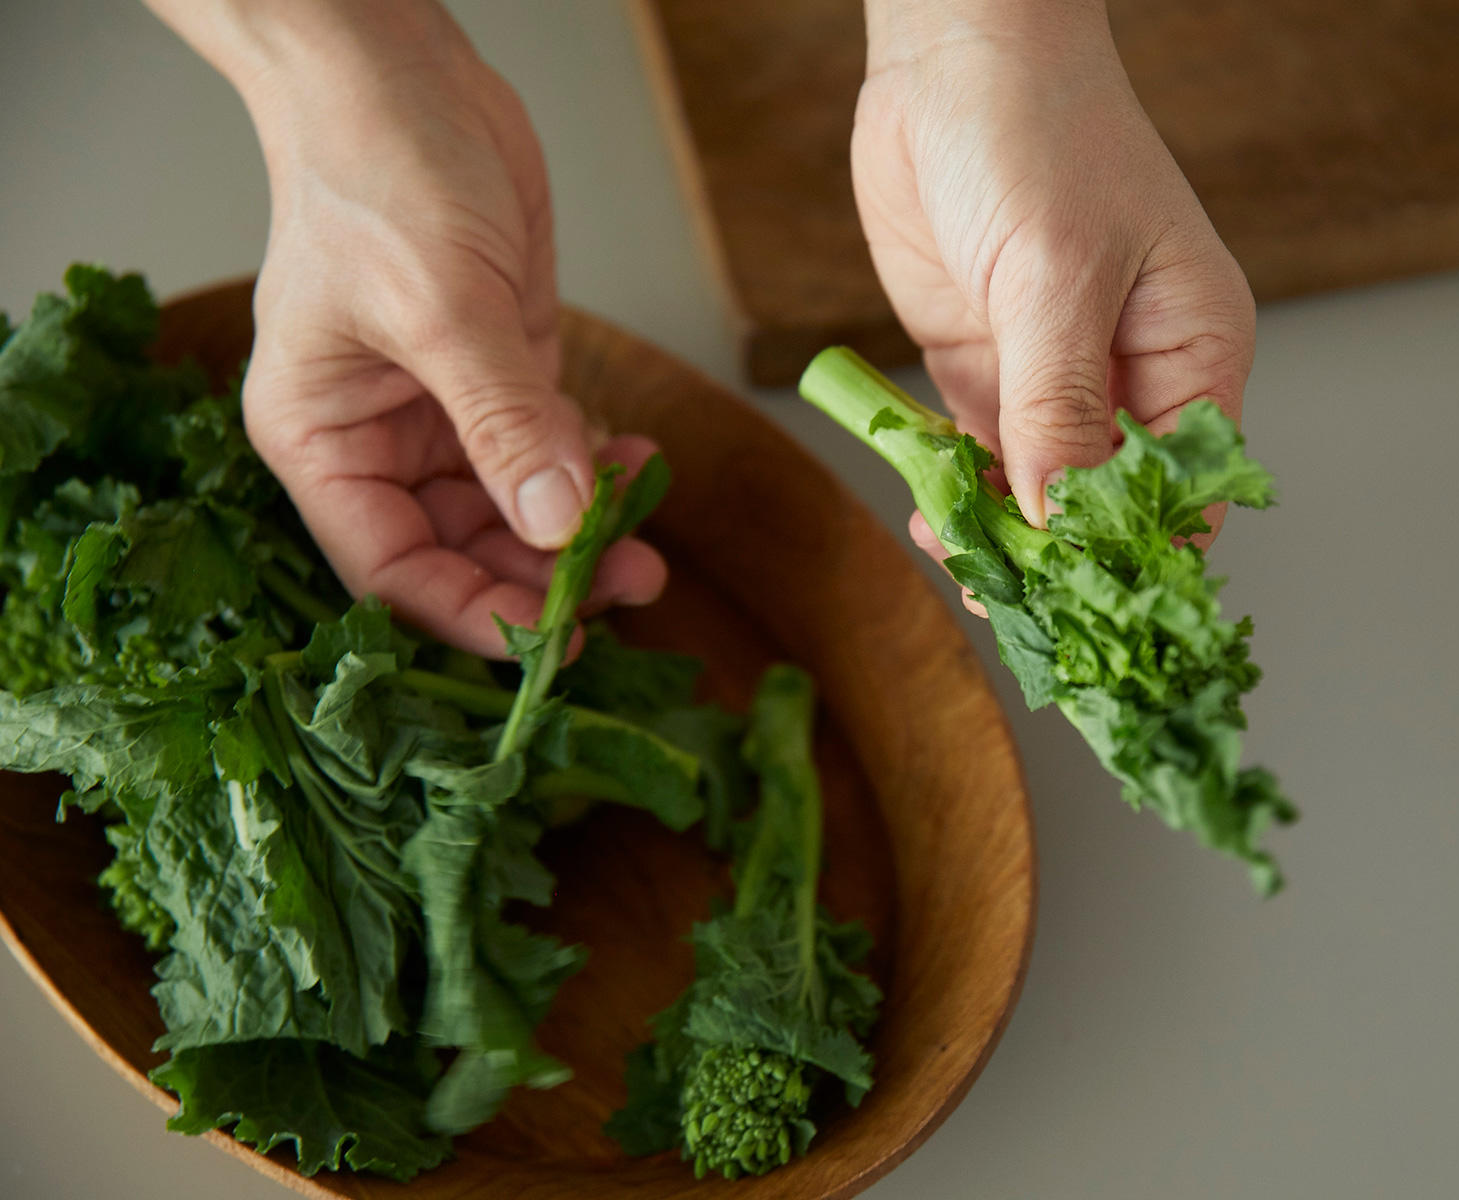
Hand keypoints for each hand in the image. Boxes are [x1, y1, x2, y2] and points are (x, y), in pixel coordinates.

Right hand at [149, 0, 664, 654]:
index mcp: (324, 443)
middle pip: (465, 550)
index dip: (472, 613)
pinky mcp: (503, 375)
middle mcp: (381, 442)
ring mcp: (446, 412)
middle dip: (547, 576)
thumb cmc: (376, 173)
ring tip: (649, 540)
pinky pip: (552, 451)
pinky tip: (639, 466)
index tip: (554, 636)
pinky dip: (596, 467)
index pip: (394, 568)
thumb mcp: (442, 306)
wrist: (404, 76)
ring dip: (584, 531)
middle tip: (631, 585)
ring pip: (518, 511)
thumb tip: (558, 527)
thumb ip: (504, 422)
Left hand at [853, 1, 1255, 567]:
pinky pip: (979, 454)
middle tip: (1010, 600)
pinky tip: (932, 517)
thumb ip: (1058, 405)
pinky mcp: (988, 366)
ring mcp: (1054, 374)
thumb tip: (1060, 521)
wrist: (950, 58)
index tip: (1091, 607)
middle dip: (1062, 556)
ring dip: (1000, 533)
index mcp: (1192, 351)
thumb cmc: (1038, 132)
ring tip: (959, 563)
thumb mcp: (1054, 275)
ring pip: (1039, 490)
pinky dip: (956, 491)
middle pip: (1109, 503)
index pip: (1187, 488)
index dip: (1144, 554)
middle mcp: (1130, 374)